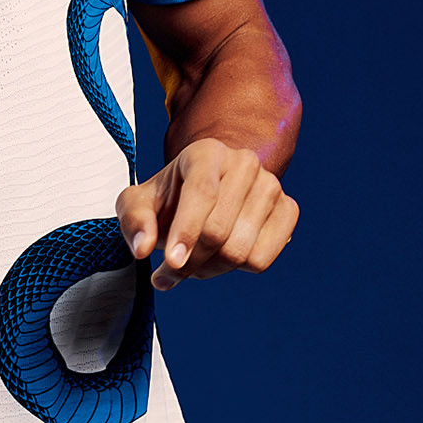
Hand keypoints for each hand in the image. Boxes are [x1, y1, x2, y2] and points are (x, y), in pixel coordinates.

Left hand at [116, 138, 297, 293]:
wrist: (208, 192)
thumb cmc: (172, 197)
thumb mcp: (139, 202)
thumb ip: (134, 220)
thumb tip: (143, 248)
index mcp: (206, 152)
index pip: (201, 193)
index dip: (186, 231)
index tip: (171, 262)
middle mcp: (243, 163)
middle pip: (218, 230)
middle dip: (190, 262)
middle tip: (171, 271)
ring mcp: (271, 185)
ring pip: (240, 250)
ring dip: (210, 268)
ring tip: (195, 259)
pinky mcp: (288, 209)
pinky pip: (262, 259)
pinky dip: (237, 269)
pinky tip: (222, 255)